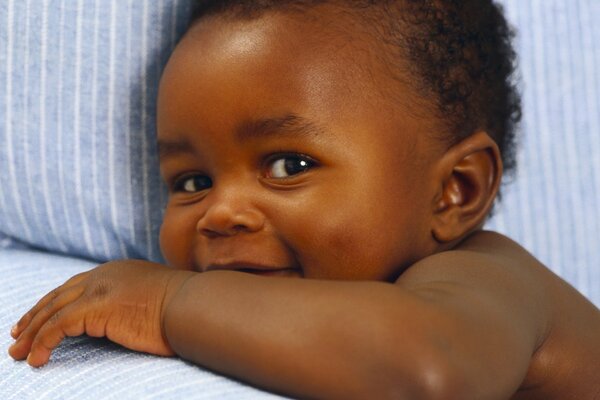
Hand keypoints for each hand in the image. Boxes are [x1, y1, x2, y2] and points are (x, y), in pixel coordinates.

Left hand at [8, 260, 193, 366]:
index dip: (53, 302)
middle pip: (58, 295)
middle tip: (18, 335)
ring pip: (53, 310)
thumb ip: (136, 301)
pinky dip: (43, 342)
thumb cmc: (185, 308)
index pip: (76, 285)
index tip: (38, 319)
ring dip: (33, 333)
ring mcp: (100, 288)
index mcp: (118, 271)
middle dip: (35, 316)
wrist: (195, 305)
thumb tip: (131, 318)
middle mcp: (105, 275)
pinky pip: (58, 326)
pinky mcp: (97, 307)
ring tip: (20, 353)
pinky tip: (38, 358)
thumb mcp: (155, 299)